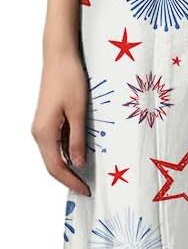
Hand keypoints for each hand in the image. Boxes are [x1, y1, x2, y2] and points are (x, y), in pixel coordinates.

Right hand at [31, 48, 90, 195]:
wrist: (59, 56)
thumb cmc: (69, 79)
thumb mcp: (78, 112)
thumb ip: (77, 139)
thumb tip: (78, 164)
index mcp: (44, 133)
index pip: (56, 167)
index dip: (71, 181)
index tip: (87, 191)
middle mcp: (39, 132)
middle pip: (52, 164)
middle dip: (69, 178)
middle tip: (87, 189)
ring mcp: (42, 126)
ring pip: (53, 155)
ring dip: (68, 167)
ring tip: (86, 177)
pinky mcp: (48, 120)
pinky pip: (55, 144)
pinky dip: (66, 153)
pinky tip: (80, 156)